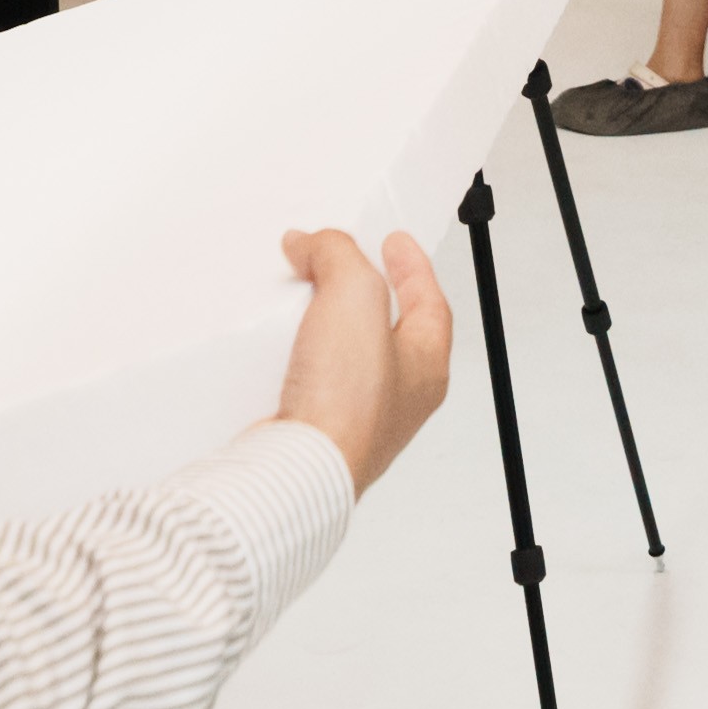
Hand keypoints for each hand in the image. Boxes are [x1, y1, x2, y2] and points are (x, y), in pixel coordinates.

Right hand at [270, 225, 458, 491]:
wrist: (299, 465)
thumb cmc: (345, 405)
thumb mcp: (354, 294)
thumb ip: (339, 255)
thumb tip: (314, 245)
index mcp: (426, 364)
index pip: (429, 302)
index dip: (413, 266)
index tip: (395, 243)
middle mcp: (396, 396)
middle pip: (387, 327)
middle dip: (365, 290)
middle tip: (344, 263)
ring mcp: (355, 415)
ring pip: (346, 354)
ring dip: (325, 321)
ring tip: (304, 297)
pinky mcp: (315, 426)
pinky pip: (312, 379)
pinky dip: (298, 353)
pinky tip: (278, 345)